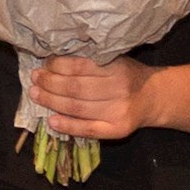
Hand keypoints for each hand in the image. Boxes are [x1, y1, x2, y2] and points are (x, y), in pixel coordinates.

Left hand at [26, 55, 162, 141]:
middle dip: (50, 83)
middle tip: (35, 79)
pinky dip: (67, 126)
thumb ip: (91, 60)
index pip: (80, 66)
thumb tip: (53, 60)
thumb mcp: (115, 60)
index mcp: (117, 67)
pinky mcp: (118, 130)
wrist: (154, 98)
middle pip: (75, 88)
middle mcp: (119, 89)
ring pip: (78, 108)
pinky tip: (51, 121)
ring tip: (36, 95)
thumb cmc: (128, 76)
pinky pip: (88, 129)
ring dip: (52, 102)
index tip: (45, 64)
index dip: (58, 65)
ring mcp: (119, 111)